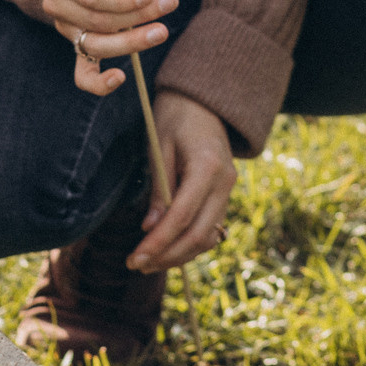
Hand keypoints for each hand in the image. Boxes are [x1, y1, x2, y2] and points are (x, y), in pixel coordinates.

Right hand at [44, 0, 176, 97]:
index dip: (122, 0)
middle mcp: (56, 5)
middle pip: (97, 22)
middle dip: (136, 16)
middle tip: (170, 2)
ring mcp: (66, 28)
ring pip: (97, 45)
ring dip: (132, 41)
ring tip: (162, 31)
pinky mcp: (77, 45)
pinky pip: (84, 73)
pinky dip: (99, 82)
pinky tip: (120, 78)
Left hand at [127, 92, 233, 272]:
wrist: (203, 100)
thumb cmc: (175, 116)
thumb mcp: (159, 145)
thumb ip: (159, 188)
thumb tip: (150, 228)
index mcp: (208, 166)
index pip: (183, 217)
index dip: (159, 242)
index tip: (136, 257)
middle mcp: (225, 182)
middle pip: (199, 235)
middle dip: (168, 256)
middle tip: (137, 265)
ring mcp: (229, 190)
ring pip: (208, 237)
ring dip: (179, 255)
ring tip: (148, 262)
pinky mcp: (225, 194)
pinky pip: (210, 227)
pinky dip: (189, 243)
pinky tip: (167, 249)